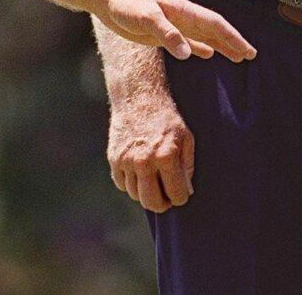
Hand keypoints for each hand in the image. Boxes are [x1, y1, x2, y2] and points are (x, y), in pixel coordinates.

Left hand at [98, 0, 256, 62]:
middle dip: (232, 43)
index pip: (215, 25)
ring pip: (204, 37)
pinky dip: (200, 47)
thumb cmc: (126, 2)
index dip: (233, 38)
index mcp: (183, 11)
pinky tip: (207, 54)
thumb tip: (190, 54)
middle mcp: (182, 17)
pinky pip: (187, 41)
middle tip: (251, 56)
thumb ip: (168, 34)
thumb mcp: (146, 17)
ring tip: (237, 57)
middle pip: (214, 31)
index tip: (249, 51)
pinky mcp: (161, 32)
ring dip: (221, 46)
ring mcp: (173, 25)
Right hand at [109, 94, 194, 212]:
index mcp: (166, 156)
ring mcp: (126, 160)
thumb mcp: (186, 139)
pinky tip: (138, 170)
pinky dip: (130, 183)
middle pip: (152, 203)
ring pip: (136, 195)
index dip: (180, 196)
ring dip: (145, 191)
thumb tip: (185, 192)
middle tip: (166, 197)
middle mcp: (144, 161)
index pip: (176, 196)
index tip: (180, 191)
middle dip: (162, 204)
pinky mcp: (113, 159)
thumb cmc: (166, 119)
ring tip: (152, 178)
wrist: (138, 98)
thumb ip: (187, 168)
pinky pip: (122, 185)